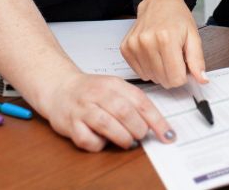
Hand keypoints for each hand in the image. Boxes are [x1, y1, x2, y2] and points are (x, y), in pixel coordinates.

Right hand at [43, 71, 174, 151]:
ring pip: (106, 124)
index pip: (140, 101)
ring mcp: (83, 109)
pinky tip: (101, 140)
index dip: (157, 120)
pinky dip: (98, 144)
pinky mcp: (70, 124)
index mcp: (113, 84)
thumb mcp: (115, 89)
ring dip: (121, 137)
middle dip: (138, 128)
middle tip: (141, 135)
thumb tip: (156, 126)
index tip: (168, 135)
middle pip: (124, 111)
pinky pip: (87, 139)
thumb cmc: (91, 91)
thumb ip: (134, 104)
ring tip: (127, 141)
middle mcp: (98, 94)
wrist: (60, 88)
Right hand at [121, 0, 206, 87]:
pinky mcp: (126, 47)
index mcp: (167, 38)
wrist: (159, 2)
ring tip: (163, 54)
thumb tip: (202, 79)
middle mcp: (147, 41)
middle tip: (174, 58)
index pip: (175, 78)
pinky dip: (148, 68)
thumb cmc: (177, 18)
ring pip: (150, 77)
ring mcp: (134, 45)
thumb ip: (197, 60)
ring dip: (159, 71)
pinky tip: (153, 54)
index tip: (183, 66)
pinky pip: (139, 72)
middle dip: (171, 74)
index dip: (182, 76)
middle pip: (163, 80)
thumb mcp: (193, 36)